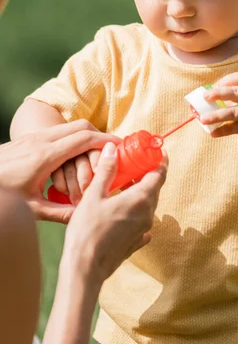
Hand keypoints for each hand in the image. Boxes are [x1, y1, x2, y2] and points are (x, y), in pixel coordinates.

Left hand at [0, 120, 118, 222]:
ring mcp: (35, 136)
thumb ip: (59, 212)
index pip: (83, 140)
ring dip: (87, 135)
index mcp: (45, 156)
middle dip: (101, 135)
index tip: (121, 146)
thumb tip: (84, 217)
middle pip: (81, 127)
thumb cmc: (3, 193)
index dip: (105, 141)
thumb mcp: (31, 208)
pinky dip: (73, 137)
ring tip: (99, 150)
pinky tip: (77, 152)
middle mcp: (42, 141)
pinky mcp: (30, 137)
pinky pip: (59, 131)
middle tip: (114, 148)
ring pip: (70, 126)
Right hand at [62, 142, 167, 284]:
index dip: (160, 161)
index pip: (159, 174)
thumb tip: (113, 148)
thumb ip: (106, 171)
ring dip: (140, 192)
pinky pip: (141, 221)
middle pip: (154, 189)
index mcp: (140, 199)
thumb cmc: (87, 230)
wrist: (84, 268)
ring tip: (126, 183)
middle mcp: (147, 214)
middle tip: (136, 163)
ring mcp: (143, 230)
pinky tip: (124, 210)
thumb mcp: (94, 195)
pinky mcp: (136, 242)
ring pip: (148, 204)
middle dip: (148, 174)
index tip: (157, 151)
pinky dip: (135, 211)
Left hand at [201, 72, 237, 143]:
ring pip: (234, 112)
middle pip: (236, 93)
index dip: (226, 80)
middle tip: (205, 96)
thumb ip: (234, 98)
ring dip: (217, 115)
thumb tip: (207, 101)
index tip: (215, 85)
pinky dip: (223, 130)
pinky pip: (235, 128)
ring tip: (203, 119)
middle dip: (219, 93)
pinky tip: (213, 133)